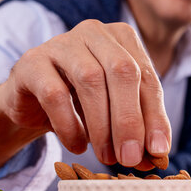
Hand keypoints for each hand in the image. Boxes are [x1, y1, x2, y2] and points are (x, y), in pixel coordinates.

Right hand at [0, 20, 170, 168]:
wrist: (33, 103)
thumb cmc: (82, 103)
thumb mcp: (116, 111)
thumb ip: (139, 125)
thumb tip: (158, 153)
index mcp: (123, 38)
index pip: (146, 76)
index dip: (155, 115)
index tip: (158, 150)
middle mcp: (94, 32)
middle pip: (122, 70)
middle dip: (129, 119)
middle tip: (130, 157)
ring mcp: (61, 43)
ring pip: (90, 79)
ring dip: (101, 125)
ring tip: (106, 156)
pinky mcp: (32, 62)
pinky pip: (54, 93)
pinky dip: (69, 125)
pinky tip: (77, 145)